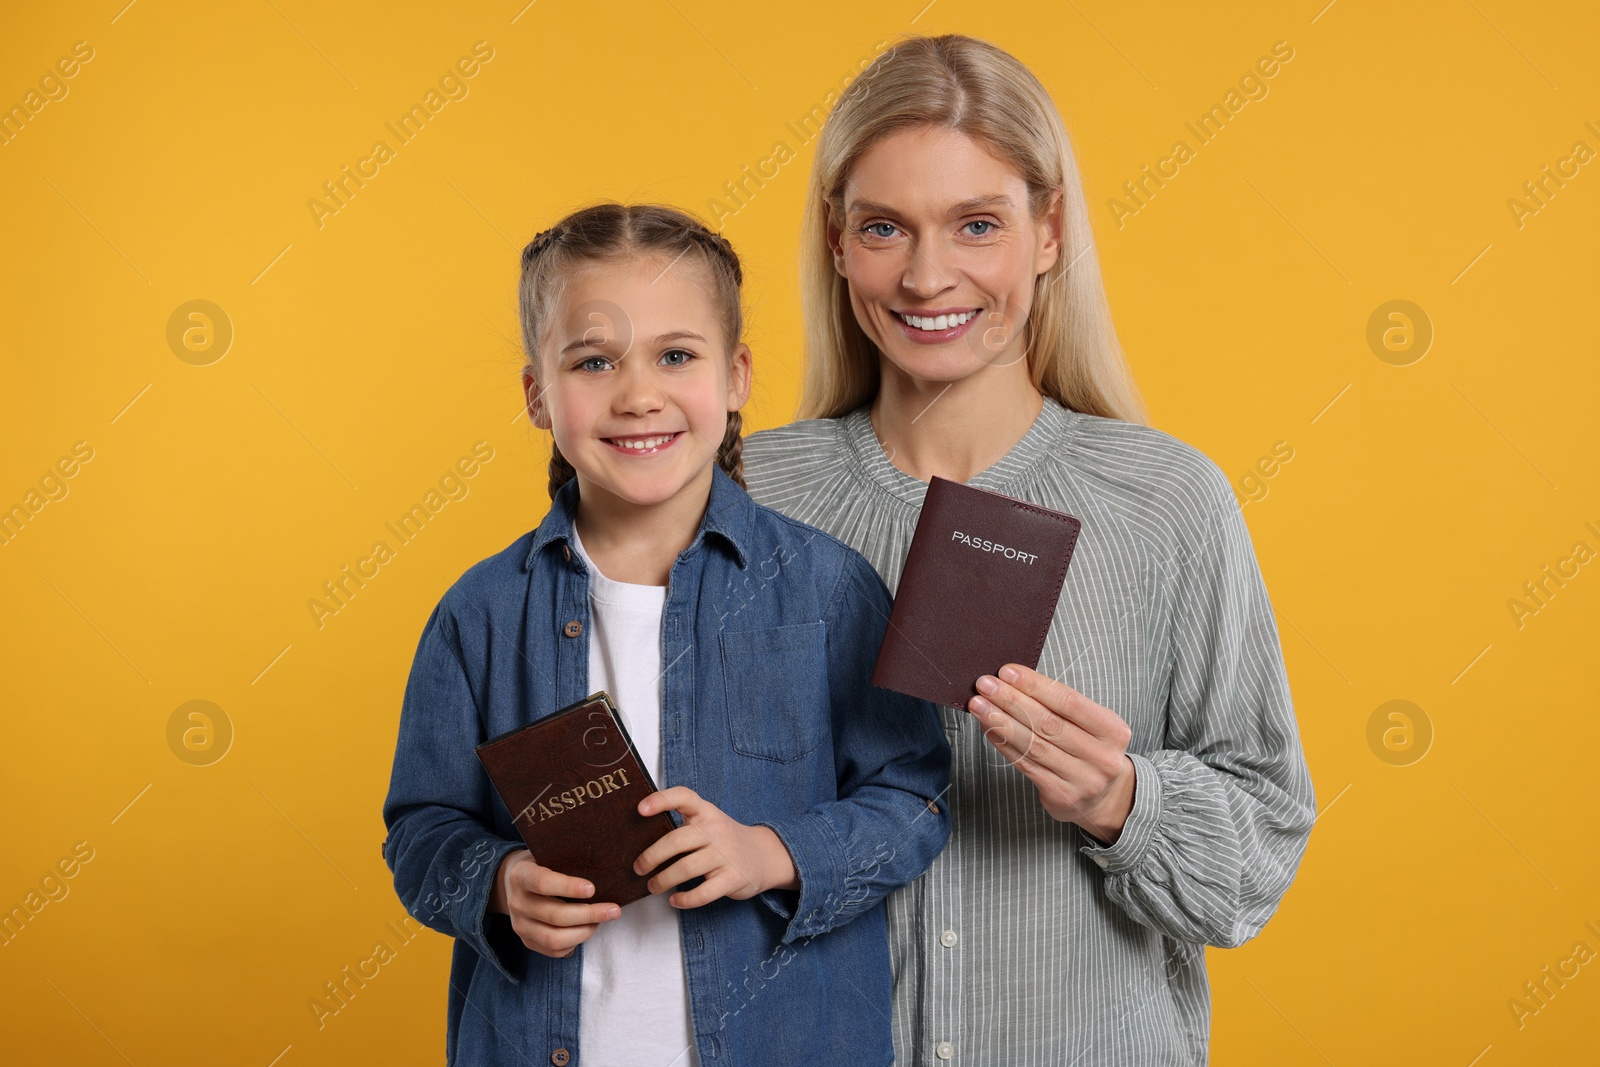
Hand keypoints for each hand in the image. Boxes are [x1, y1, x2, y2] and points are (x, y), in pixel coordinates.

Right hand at [490, 848, 621, 958]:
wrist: (513, 882)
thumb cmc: (541, 864)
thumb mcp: (547, 854)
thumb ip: (566, 861)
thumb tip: (602, 870)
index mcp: (521, 876)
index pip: (543, 883)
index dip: (569, 887)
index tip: (592, 889)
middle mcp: (517, 903)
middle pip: (555, 915)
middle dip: (589, 914)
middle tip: (614, 910)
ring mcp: (520, 925)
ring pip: (555, 938)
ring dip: (585, 931)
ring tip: (601, 920)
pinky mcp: (527, 941)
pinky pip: (554, 950)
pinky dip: (575, 942)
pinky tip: (587, 928)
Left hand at [633, 786, 799, 907]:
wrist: (765, 856)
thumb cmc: (724, 840)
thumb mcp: (709, 823)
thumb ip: (683, 826)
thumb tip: (641, 841)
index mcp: (706, 812)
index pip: (684, 797)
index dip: (661, 800)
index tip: (640, 809)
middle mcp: (716, 830)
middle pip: (676, 841)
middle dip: (651, 857)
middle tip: (638, 868)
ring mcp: (726, 854)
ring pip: (685, 869)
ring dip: (662, 880)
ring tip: (653, 886)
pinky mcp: (733, 878)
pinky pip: (702, 893)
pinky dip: (684, 900)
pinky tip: (675, 900)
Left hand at [969, 663, 1136, 843]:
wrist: (1106, 797)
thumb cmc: (1091, 749)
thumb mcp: (1093, 725)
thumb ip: (1061, 706)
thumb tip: (1013, 682)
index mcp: (1113, 731)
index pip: (1069, 702)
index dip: (1036, 685)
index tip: (1007, 672)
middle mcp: (1101, 757)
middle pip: (1048, 723)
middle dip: (1012, 700)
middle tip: (985, 685)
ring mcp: (1082, 780)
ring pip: (1034, 745)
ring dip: (1001, 722)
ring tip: (979, 705)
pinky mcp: (1061, 795)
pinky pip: (1026, 765)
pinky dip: (1004, 744)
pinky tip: (988, 729)